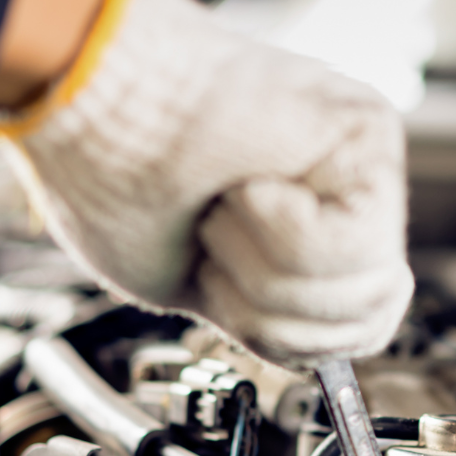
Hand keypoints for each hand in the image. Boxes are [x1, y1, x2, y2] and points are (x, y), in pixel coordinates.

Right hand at [0, 0, 411, 368]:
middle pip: (368, 321)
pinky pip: (356, 247)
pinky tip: (249, 183)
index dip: (283, 335)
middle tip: (216, 235)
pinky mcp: (368, 134)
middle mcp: (350, 189)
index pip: (357, 331)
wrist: (87, 102)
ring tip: (227, 204)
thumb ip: (275, 314)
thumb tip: (322, 353)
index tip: (216, 278)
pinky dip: (284, 232)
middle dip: (272, 305)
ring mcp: (367, 160)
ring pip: (365, 291)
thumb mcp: (204, 287)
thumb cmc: (115, 178)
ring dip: (270, 268)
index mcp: (313, 225)